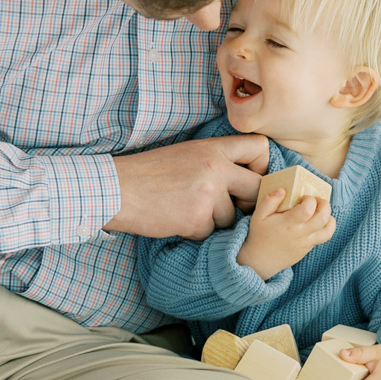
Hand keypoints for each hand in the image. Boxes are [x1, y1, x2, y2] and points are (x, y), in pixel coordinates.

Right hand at [103, 133, 270, 239]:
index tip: (251, 178)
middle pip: (257, 188)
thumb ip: (217, 161)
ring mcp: (207, 194)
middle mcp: (215, 168)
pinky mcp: (196, 219)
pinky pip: (209, 232)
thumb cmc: (150, 173)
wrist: (118, 190)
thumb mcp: (187, 153)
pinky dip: (196, 232)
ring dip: (214, 220)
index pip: (260, 147)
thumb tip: (245, 180)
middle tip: (231, 207)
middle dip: (247, 202)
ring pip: (231, 217)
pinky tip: (177, 221)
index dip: (262, 166)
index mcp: (213, 148)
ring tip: (188, 210)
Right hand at [236, 195, 334, 278]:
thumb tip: (282, 190)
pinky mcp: (308, 249)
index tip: (303, 197)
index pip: (308, 210)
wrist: (260, 261)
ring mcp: (306, 243)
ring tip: (321, 212)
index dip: (310, 200)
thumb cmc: (259, 235)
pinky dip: (325, 228)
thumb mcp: (259, 216)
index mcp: (288, 224)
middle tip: (317, 200)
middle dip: (325, 205)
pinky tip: (315, 222)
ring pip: (328, 231)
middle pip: (323, 219)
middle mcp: (300, 234)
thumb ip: (270, 201)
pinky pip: (323, 238)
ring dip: (330, 218)